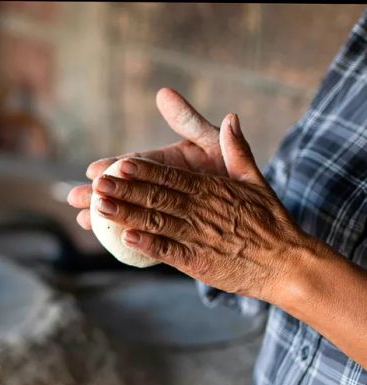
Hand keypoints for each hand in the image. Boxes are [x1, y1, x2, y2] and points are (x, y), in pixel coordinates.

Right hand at [68, 88, 226, 228]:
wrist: (257, 210)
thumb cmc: (232, 170)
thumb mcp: (210, 142)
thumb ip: (189, 121)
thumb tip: (163, 94)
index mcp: (166, 165)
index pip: (135, 165)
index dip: (113, 168)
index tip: (93, 170)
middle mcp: (160, 187)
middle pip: (125, 191)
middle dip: (99, 194)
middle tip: (75, 197)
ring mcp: (164, 210)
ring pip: (130, 214)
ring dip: (106, 218)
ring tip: (83, 220)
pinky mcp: (171, 232)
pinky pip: (147, 237)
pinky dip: (130, 239)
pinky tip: (111, 241)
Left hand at [90, 114, 313, 300]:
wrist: (290, 263)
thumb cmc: (271, 221)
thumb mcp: (256, 181)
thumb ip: (238, 150)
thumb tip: (231, 117)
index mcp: (212, 189)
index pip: (172, 176)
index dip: (144, 170)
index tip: (120, 163)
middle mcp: (201, 210)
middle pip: (157, 197)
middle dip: (125, 190)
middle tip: (96, 185)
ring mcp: (198, 236)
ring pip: (157, 222)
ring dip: (126, 215)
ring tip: (99, 208)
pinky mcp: (198, 261)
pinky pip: (168, 252)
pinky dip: (148, 245)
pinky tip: (125, 238)